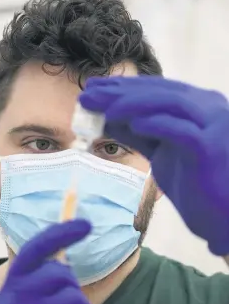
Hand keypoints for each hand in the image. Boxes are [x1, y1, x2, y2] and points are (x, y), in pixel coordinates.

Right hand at [0, 219, 102, 303]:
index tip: (86, 224)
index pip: (36, 248)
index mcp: (13, 280)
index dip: (61, 233)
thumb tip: (66, 258)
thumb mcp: (20, 295)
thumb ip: (38, 275)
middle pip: (62, 275)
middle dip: (71, 287)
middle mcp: (17, 298)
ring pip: (77, 301)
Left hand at [79, 76, 228, 255]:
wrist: (223, 216)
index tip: (92, 88)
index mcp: (193, 108)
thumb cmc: (195, 182)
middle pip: (159, 92)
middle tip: (89, 94)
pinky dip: (157, 124)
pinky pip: (182, 131)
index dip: (121, 87)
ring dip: (134, 103)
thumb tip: (106, 118)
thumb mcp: (160, 153)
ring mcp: (213, 126)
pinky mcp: (213, 148)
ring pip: (171, 103)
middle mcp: (206, 109)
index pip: (153, 90)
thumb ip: (138, 134)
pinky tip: (132, 125)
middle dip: (120, 91)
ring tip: (104, 108)